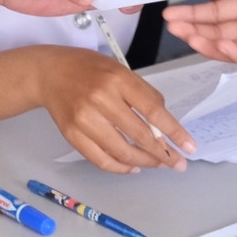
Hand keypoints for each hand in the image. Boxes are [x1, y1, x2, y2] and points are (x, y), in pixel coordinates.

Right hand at [31, 46, 195, 173]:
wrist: (48, 73)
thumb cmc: (88, 69)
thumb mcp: (120, 70)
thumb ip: (143, 95)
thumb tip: (163, 126)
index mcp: (117, 79)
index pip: (152, 111)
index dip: (174, 132)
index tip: (188, 147)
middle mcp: (100, 99)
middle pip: (139, 135)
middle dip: (163, 153)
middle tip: (177, 163)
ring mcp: (84, 119)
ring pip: (121, 151)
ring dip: (144, 162)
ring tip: (157, 164)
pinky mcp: (72, 134)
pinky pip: (100, 159)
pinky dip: (120, 167)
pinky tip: (133, 166)